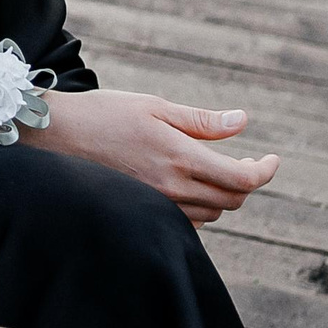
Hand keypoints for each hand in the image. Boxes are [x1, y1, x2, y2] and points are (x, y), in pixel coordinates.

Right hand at [35, 88, 279, 224]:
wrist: (55, 138)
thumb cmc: (104, 114)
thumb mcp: (155, 106)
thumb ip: (201, 121)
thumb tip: (242, 122)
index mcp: (179, 156)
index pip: (241, 179)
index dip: (264, 172)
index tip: (271, 160)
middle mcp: (171, 187)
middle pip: (231, 200)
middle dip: (247, 181)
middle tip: (246, 161)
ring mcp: (156, 205)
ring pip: (211, 213)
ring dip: (224, 194)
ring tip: (218, 169)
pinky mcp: (143, 212)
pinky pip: (187, 221)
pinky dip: (201, 206)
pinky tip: (190, 185)